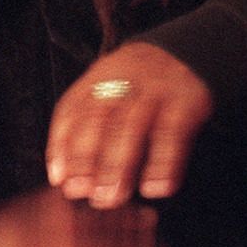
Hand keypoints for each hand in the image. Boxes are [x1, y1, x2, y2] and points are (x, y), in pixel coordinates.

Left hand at [45, 42, 213, 207]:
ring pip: (132, 127)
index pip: (72, 111)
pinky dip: (164, 163)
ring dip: (121, 165)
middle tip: (85, 193)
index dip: (63, 147)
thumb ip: (80, 128)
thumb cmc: (136, 85)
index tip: (61, 180)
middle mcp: (123, 83)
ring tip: (115, 196)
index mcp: (98, 79)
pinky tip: (156, 187)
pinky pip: (173, 134)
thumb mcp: (105, 90)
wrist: (187, 50)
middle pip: (99, 120)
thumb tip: (59, 176)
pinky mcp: (186, 102)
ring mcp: (155, 91)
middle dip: (88, 159)